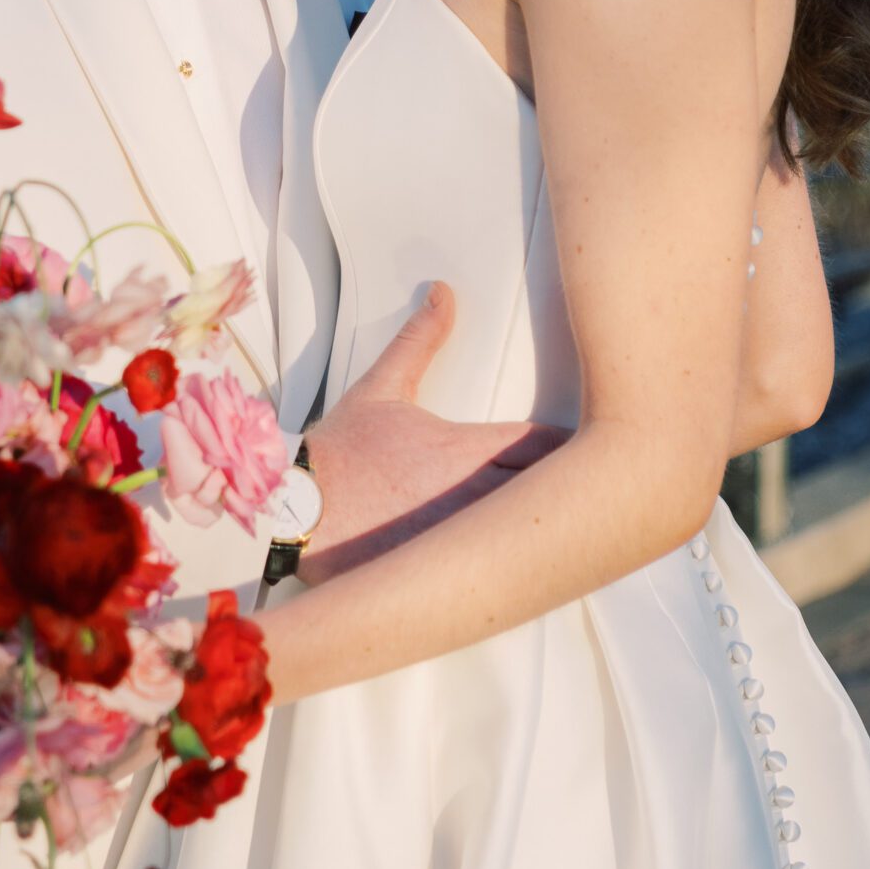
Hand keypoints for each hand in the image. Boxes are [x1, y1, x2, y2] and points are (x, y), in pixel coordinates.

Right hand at [296, 284, 564, 584]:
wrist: (291, 513)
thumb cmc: (337, 457)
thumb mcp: (382, 389)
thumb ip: (420, 341)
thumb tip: (442, 295)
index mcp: (467, 450)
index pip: (548, 444)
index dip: (566, 444)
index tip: (576, 442)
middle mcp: (474, 497)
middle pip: (553, 492)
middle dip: (567, 485)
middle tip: (579, 481)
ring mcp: (464, 541)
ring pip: (532, 535)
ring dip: (543, 524)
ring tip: (552, 521)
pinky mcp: (447, 573)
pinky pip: (498, 572)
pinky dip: (511, 564)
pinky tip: (514, 562)